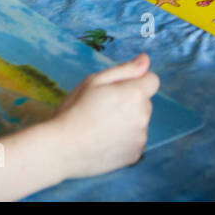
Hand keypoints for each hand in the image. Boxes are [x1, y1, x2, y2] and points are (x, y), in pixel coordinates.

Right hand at [50, 53, 157, 178]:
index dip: (135, 81)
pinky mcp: (135, 155)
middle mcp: (143, 116)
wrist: (62, 149)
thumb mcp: (94, 81)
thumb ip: (125, 69)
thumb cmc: (75, 111)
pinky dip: (123, 140)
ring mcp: (140, 138)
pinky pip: (134, 141)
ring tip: (100, 127)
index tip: (117, 90)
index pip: (152, 80)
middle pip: (144, 102)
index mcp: (135, 94)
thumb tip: (145, 59)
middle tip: (102, 109)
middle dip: (129, 102)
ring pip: (139, 122)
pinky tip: (103, 141)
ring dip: (127, 122)